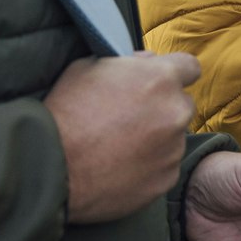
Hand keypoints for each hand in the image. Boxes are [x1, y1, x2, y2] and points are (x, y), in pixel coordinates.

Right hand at [44, 52, 200, 224]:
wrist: (50, 166)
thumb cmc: (65, 112)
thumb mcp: (90, 66)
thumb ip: (129, 61)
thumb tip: (148, 62)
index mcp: (160, 78)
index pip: (190, 68)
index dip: (175, 74)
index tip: (161, 84)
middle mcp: (175, 111)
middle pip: (182, 105)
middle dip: (163, 108)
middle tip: (131, 119)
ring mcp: (172, 148)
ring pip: (174, 138)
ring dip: (156, 139)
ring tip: (120, 147)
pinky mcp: (166, 179)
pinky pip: (165, 167)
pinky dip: (150, 167)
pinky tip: (121, 167)